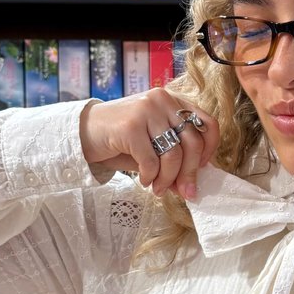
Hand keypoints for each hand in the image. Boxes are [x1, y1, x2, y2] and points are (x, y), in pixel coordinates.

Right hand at [79, 90, 219, 199]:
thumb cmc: (122, 141)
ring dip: (168, 179)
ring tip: (159, 189)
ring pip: (173, 154)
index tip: (201, 169)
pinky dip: (149, 176)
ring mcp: (146, 110)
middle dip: (189, 173)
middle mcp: (163, 100)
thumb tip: (191, 186)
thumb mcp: (153, 148)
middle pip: (193, 142)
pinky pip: (151, 161)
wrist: (83, 132)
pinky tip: (142, 179)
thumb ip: (174, 161)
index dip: (210, 150)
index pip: (208, 124)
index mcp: (173, 102)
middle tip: (185, 193)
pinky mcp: (130, 125)